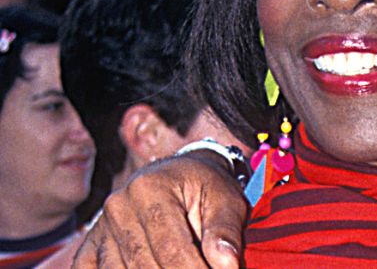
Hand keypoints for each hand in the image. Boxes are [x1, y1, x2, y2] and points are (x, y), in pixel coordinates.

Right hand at [72, 151, 246, 267]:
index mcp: (150, 189)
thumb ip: (225, 231)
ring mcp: (100, 228)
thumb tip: (227, 266)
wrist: (177, 175)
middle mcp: (118, 207)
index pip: (171, 248)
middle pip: (144, 265)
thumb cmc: (205, 188)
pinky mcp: (90, 246)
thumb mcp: (225, 199)